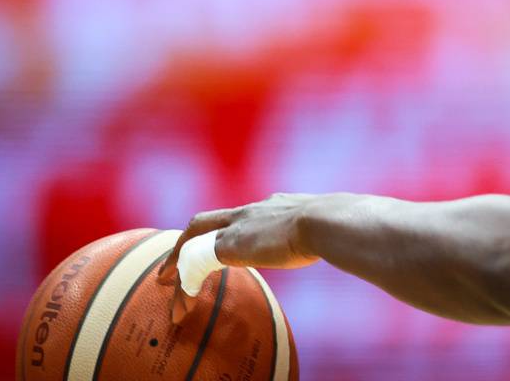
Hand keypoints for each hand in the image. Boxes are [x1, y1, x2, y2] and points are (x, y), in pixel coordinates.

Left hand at [157, 193, 323, 323]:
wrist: (325, 221)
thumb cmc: (337, 226)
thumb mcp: (328, 226)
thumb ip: (325, 230)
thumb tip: (344, 237)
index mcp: (275, 205)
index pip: (240, 214)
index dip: (226, 228)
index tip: (222, 242)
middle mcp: (251, 210)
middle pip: (206, 220)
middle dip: (187, 240)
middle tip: (174, 262)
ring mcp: (237, 225)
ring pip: (192, 240)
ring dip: (177, 265)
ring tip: (166, 286)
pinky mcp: (228, 245)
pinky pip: (194, 264)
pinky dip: (185, 284)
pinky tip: (182, 304)